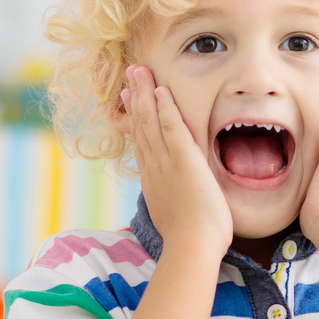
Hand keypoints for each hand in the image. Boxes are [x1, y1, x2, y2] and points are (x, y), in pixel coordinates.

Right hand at [124, 64, 232, 258]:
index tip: (127, 100)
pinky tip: (161, 89)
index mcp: (152, 181)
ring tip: (138, 71)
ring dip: (144, 94)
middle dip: (134, 98)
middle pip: (140, 126)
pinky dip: (165, 107)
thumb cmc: (190, 241)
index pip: (140, 143)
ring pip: (150, 122)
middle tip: (128, 76)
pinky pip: (172, 127)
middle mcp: (153, 168)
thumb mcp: (173, 217)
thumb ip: (171, 203)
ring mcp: (166, 163)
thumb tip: (172, 202)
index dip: (133, 119)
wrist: (191, 248)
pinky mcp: (184, 160)